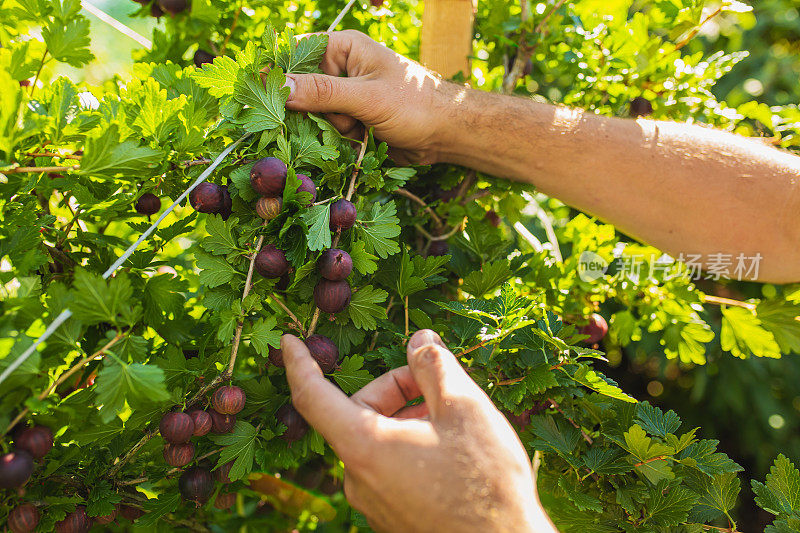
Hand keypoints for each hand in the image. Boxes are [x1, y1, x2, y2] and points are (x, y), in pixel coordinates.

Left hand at [280, 329, 557, 532]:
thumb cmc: (486, 483)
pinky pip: (389, 467)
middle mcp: (358, 479)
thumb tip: (419, 341)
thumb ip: (434, 366)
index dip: (299, 364)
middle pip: (359, 413)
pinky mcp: (391, 517)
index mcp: (364, 447)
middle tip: (439, 383)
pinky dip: (411, 445)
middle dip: (396, 389)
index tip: (288, 341)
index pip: (312, 397)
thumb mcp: (465, 408)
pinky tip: (452, 449)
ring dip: (408, 418)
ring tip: (454, 420)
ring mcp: (374, 502)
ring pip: (378, 440)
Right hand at [283, 30, 457, 164]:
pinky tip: (359, 142)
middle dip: (313, 112)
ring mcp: (345, 97)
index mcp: (343, 49)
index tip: (261, 95)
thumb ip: (323, 93)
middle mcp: (341, 70)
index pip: (296, 54)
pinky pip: (328, 133)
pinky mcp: (351, 120)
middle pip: (300, 91)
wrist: (446, 134)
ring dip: (330, 131)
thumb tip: (279, 86)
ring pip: (313, 117)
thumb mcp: (368, 98)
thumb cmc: (416, 105)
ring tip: (358, 131)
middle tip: (337, 121)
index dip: (277, 74)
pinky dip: (338, 142)